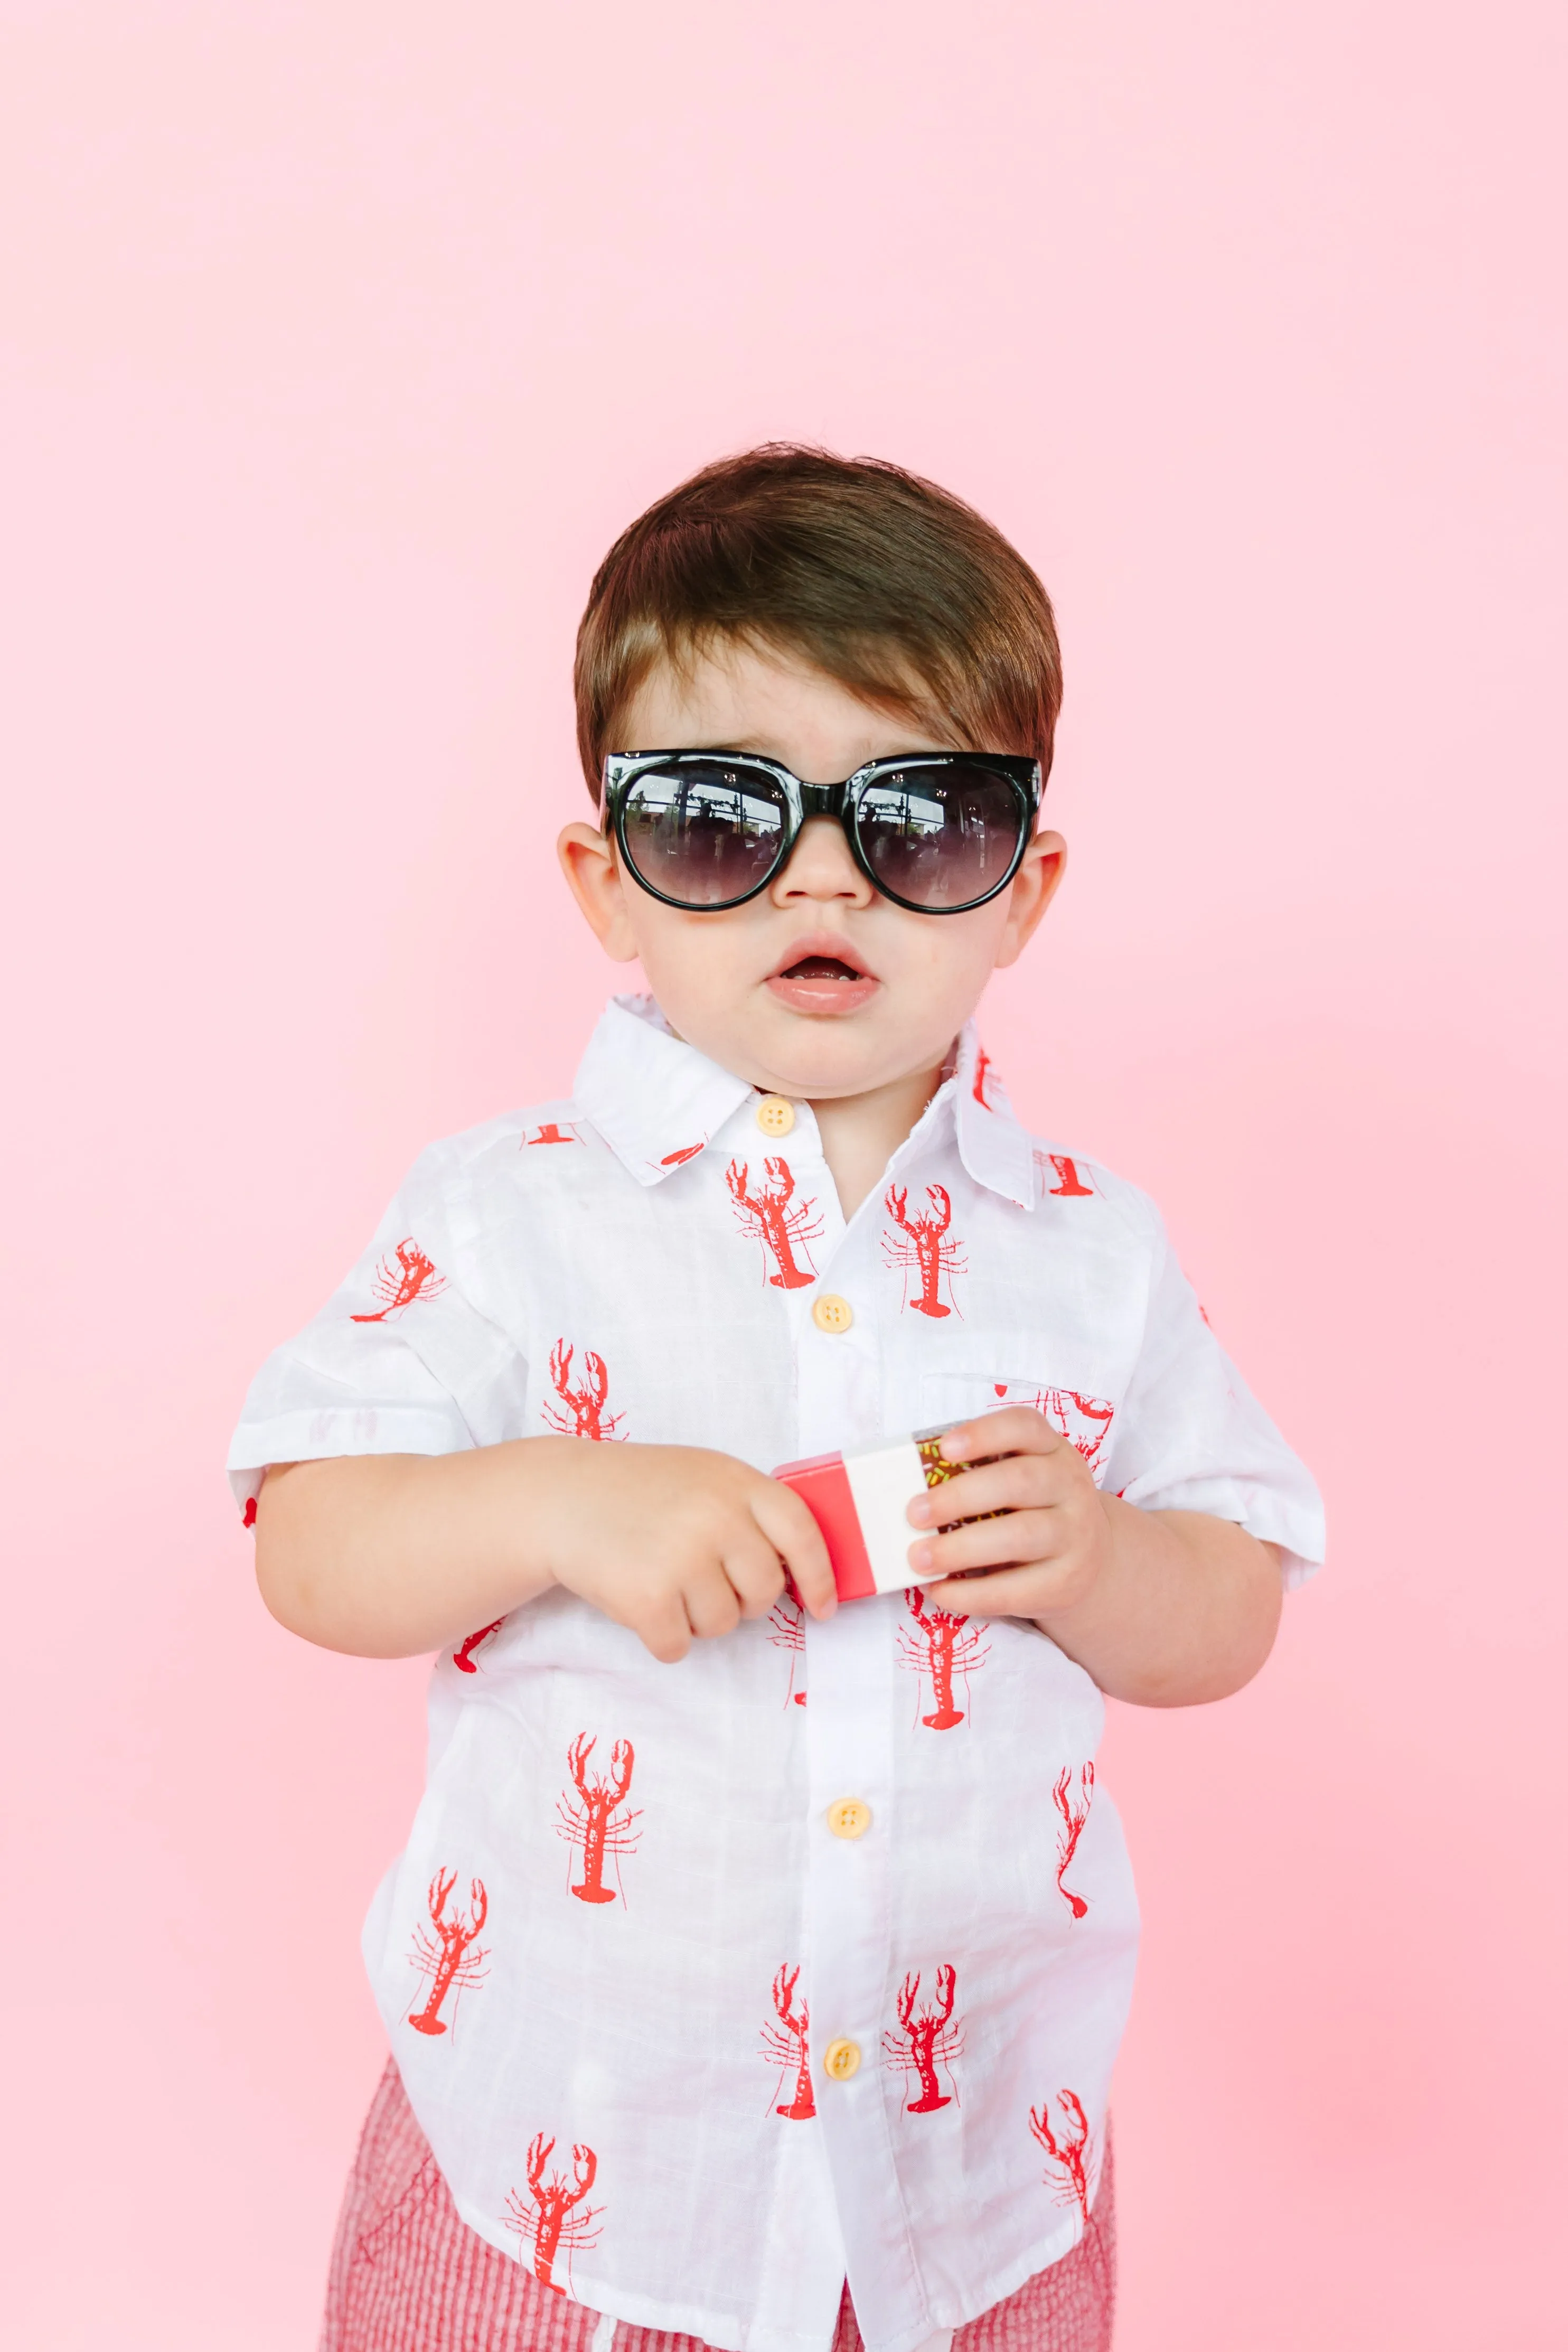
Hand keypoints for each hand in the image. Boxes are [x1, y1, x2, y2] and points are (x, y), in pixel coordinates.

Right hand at [535, 1440, 835, 1663]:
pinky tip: (638, 1598)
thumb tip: (799, 1571)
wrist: (559, 1497)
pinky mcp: (647, 1598)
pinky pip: (678, 1646)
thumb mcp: (704, 1476)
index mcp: (736, 1481)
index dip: (819, 1576)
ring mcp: (682, 1557)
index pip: (802, 1533)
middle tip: (702, 1577)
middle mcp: (716, 1516)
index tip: (823, 1607)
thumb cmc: (639, 1490)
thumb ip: (750, 1511)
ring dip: (696, 1617)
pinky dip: (661, 1636)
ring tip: (661, 1577)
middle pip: (764, 1592)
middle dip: (741, 1599)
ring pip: (723, 1625)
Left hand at [904, 1408, 1111, 1623]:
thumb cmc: (1034, 1510)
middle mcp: (1070, 1487)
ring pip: (1020, 1536)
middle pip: (1018, 1482)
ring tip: (919, 1558)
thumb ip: (977, 1475)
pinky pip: (1017, 1590)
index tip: (943, 1448)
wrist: (1092, 1560)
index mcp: (1051, 1450)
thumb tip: (909, 1492)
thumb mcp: (1020, 1479)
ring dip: (961, 1548)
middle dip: (959, 1497)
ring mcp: (1074, 1536)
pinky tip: (940, 1591)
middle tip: (913, 1514)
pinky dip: (972, 1594)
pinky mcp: (1066, 1582)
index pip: (1025, 1427)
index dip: (984, 1434)